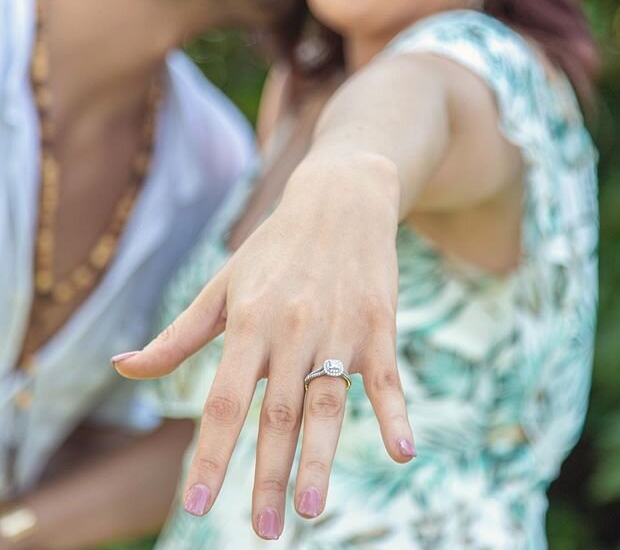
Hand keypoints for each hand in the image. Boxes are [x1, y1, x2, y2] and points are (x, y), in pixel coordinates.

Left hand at [113, 154, 416, 539]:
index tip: (197, 504)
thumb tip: (121, 367)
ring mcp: (338, 328)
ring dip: (320, 457)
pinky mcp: (377, 325)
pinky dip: (395, 414)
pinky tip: (402, 452)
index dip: (211, 453)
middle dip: (268, 474)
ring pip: (329, 402)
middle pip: (278, 412)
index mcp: (249, 321)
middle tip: (264, 529)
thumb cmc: (274, 249)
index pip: (225, 399)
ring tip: (311, 508)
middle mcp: (293, 328)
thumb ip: (178, 334)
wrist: (340, 199)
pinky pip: (388, 377)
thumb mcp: (223, 285)